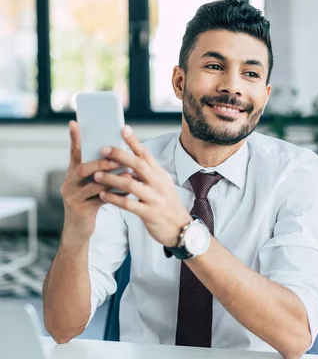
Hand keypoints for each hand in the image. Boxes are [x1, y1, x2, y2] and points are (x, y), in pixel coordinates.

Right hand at [61, 121, 120, 240]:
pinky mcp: (80, 210)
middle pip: (82, 168)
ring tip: (128, 174)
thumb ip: (99, 172)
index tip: (75, 123)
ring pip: (92, 184)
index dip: (74, 139)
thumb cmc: (88, 204)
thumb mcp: (90, 186)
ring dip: (112, 179)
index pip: (73, 153)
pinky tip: (127, 192)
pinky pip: (100, 200)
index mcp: (72, 174)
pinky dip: (115, 195)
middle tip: (118, 159)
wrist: (79, 230)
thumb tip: (118, 155)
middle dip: (101, 162)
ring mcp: (72, 197)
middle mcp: (69, 183)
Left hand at [93, 126, 191, 246]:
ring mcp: (154, 199)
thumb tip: (131, 158)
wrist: (180, 229)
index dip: (134, 141)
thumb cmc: (166, 205)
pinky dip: (114, 199)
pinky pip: (128, 204)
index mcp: (160, 174)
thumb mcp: (162, 185)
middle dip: (120, 156)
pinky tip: (103, 195)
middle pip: (138, 165)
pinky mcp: (149, 214)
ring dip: (112, 179)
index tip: (123, 128)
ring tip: (96, 175)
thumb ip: (148, 173)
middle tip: (103, 149)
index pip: (146, 154)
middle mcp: (158, 184)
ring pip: (131, 184)